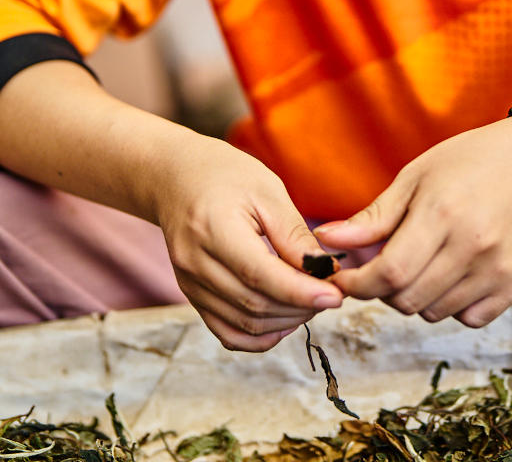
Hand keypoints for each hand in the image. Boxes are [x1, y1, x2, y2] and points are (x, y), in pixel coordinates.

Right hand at [151, 132, 342, 350]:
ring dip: (285, 322)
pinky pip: (226, 331)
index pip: (260, 275)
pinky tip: (284, 322)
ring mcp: (190, 283)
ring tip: (312, 303)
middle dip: (299, 307)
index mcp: (213, 229)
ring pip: (244, 323)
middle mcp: (195, 263)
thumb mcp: (266, 190)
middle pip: (254, 305)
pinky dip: (258, 336)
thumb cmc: (225, 174)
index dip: (301, 292)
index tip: (335, 295)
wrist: (176, 177)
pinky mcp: (192, 294)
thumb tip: (325, 271)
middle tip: (330, 294)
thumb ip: (293, 234)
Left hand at [314, 117, 511, 327]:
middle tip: (383, 264)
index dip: (358, 284)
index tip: (343, 278)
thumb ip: (374, 217)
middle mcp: (474, 246)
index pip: (390, 273)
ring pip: (435, 312)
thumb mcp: (416, 176)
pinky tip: (453, 271)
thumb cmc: (469, 161)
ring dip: (416, 296)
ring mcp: (499, 269)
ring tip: (422, 260)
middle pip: (408, 299)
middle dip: (382, 289)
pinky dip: (451, 303)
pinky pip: (468, 317)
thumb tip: (326, 241)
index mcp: (442, 213)